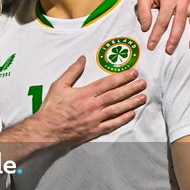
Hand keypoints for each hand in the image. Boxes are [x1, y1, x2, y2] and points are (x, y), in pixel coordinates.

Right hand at [32, 58, 146, 142]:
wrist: (47, 130)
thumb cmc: (52, 108)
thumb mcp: (59, 85)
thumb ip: (72, 71)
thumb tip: (82, 59)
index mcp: (85, 93)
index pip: (108, 83)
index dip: (122, 77)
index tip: (132, 73)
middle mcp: (93, 106)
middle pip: (116, 95)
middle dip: (131, 88)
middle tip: (143, 83)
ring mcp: (95, 119)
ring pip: (117, 109)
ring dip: (131, 103)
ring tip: (142, 97)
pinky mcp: (94, 130)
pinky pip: (112, 124)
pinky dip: (122, 119)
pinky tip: (131, 114)